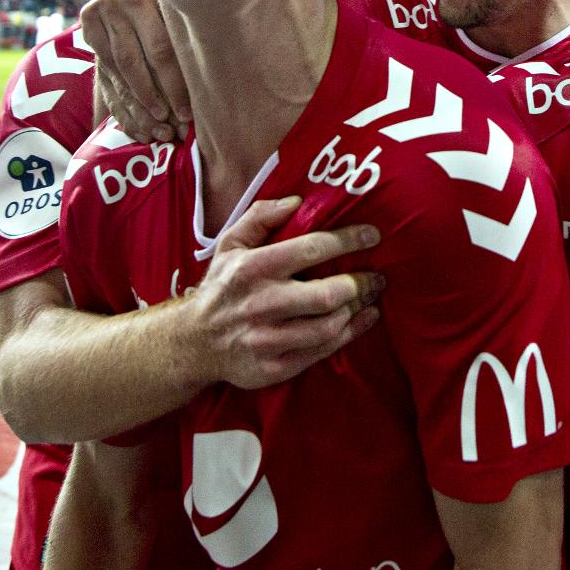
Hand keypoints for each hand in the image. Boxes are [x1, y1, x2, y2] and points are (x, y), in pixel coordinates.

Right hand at [80, 0, 188, 142]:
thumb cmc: (177, 4)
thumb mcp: (183, 13)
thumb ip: (190, 38)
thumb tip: (215, 86)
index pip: (160, 50)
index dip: (174, 85)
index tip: (186, 115)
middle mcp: (117, 0)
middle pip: (135, 63)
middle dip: (155, 99)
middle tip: (171, 128)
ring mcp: (98, 12)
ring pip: (118, 72)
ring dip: (138, 107)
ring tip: (157, 131)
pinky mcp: (87, 26)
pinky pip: (103, 73)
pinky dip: (122, 105)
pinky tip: (139, 126)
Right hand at [188, 196, 384, 389]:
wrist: (193, 342)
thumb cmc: (222, 286)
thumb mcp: (230, 244)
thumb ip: (260, 216)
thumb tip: (297, 201)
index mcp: (251, 268)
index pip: (310, 249)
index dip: (348, 240)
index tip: (373, 235)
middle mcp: (259, 304)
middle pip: (326, 294)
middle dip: (360, 283)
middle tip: (376, 275)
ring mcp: (266, 340)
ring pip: (328, 327)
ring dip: (356, 309)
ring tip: (369, 296)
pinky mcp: (274, 367)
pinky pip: (322, 351)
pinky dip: (350, 334)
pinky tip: (363, 319)